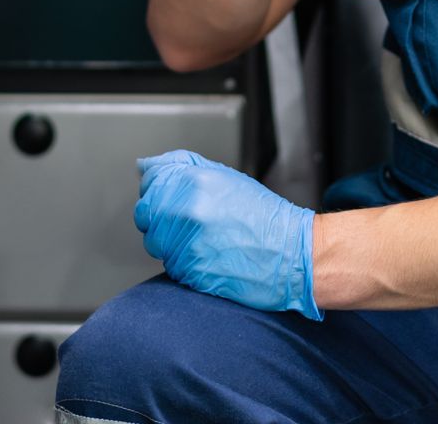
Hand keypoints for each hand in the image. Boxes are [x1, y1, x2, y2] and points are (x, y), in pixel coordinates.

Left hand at [134, 150, 320, 319]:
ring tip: (204, 240)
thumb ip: (180, 167)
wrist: (291, 255)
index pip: (150, 183)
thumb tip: (145, 166)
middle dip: (161, 218)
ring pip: (155, 242)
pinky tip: (210, 257)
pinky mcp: (190, 272)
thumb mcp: (224, 177)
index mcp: (194, 183)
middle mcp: (186, 211)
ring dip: (172, 242)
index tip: (174, 198)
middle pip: (146, 215)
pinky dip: (184, 263)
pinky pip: (170, 266)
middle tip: (190, 222)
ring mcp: (186, 243)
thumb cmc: (262, 217)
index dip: (160, 191)